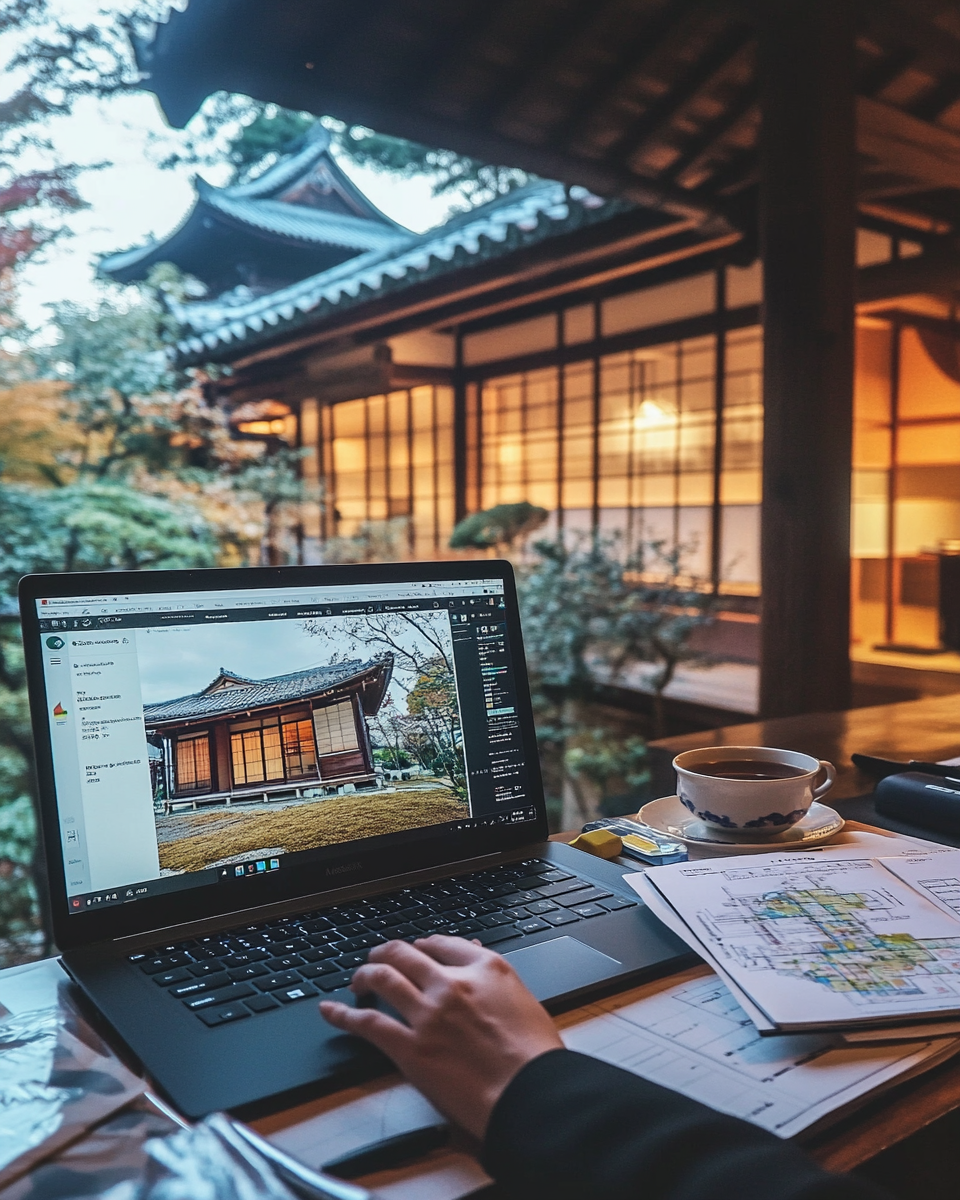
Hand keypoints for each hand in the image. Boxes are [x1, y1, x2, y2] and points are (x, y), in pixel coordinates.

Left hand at [319, 935, 562, 1139]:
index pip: (443, 944)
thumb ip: (497, 981)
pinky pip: (367, 1023)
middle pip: (406, 954)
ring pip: (382, 977)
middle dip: (387, 952)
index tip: (417, 950)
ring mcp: (428, 1014)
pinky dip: (343, 1015)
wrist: (531, 1094)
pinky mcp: (410, 1047)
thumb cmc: (536, 1057)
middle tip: (378, 957)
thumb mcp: (525, 1001)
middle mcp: (452, 983)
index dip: (424, 946)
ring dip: (364, 974)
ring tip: (357, 978)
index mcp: (485, 969)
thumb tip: (480, 961)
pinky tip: (330, 1010)